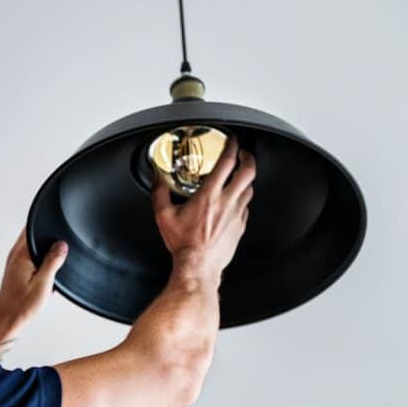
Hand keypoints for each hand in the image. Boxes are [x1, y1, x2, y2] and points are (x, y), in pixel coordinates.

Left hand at [0, 229, 67, 335]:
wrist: (7, 322)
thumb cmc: (21, 307)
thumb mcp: (43, 284)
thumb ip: (52, 262)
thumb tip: (61, 245)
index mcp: (21, 255)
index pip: (33, 228)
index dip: (46, 228)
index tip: (58, 235)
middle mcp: (15, 256)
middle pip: (35, 237)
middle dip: (49, 244)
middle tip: (57, 259)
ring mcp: (15, 263)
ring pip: (35, 251)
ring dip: (46, 259)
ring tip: (50, 275)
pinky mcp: (17, 272)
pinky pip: (33, 262)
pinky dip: (42, 269)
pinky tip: (45, 283)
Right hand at [151, 133, 253, 284]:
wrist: (198, 266)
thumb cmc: (184, 244)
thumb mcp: (164, 216)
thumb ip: (159, 192)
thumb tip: (157, 178)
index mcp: (209, 195)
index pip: (228, 162)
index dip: (232, 146)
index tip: (231, 140)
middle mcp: (227, 202)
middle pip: (248, 171)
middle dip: (248, 158)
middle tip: (243, 153)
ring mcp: (236, 214)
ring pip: (250, 188)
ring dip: (246, 178)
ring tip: (240, 175)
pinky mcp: (240, 226)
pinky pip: (246, 206)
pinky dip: (243, 198)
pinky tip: (235, 200)